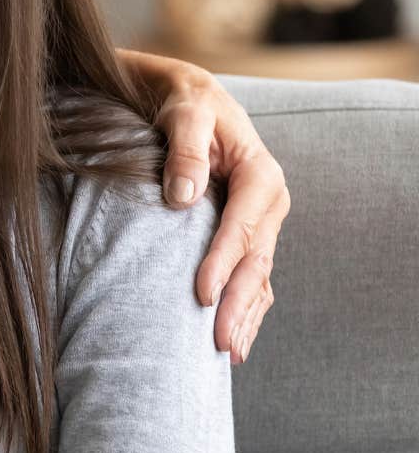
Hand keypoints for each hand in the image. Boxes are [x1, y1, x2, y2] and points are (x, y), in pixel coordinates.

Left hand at [123, 49, 288, 363]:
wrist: (190, 99)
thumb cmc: (184, 104)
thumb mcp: (183, 114)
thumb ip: (184, 151)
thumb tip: (182, 198)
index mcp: (260, 173)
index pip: (243, 226)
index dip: (223, 262)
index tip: (201, 294)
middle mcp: (269, 202)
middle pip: (256, 261)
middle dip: (238, 304)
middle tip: (219, 343)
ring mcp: (263, 222)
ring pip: (258, 276)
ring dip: (246, 316)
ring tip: (228, 353)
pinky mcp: (248, 234)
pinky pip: (253, 277)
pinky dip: (246, 308)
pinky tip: (236, 339)